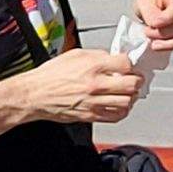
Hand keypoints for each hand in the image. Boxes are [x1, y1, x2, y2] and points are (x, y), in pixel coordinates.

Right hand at [16, 48, 144, 124]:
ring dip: (130, 97)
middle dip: (137, 80)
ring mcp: (94, 102)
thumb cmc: (50, 75)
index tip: (129, 65)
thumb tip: (112, 58)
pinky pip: (116, 116)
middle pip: (132, 84)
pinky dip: (122, 111)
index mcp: (92, 66)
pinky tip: (119, 105)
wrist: (35, 94)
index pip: (126, 64)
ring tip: (127, 92)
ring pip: (127, 102)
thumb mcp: (74, 55)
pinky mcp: (90, 115)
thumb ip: (97, 56)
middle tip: (135, 78)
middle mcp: (96, 85)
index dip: (130, 63)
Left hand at [132, 0, 172, 65]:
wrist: (155, 1)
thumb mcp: (144, 0)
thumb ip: (150, 12)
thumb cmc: (150, 0)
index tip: (151, 24)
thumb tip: (156, 25)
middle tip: (147, 33)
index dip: (166, 19)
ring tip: (154, 45)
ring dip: (170, 45)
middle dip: (164, 34)